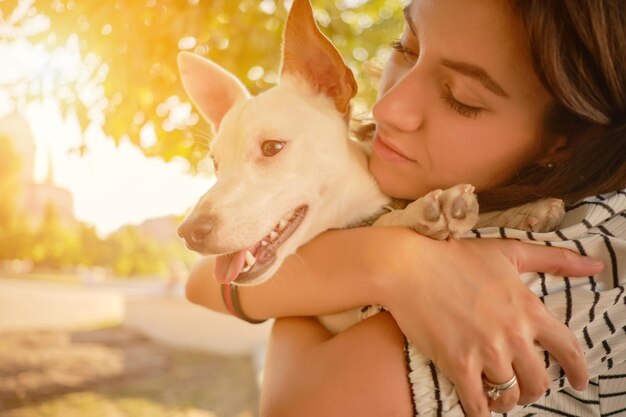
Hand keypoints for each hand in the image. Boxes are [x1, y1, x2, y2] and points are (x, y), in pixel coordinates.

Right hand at [376, 236, 603, 416]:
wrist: (409, 266)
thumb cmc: (456, 256)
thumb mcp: (508, 251)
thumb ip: (554, 259)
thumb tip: (595, 267)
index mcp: (529, 309)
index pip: (568, 349)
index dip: (578, 370)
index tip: (577, 381)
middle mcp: (513, 335)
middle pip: (539, 381)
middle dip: (533, 388)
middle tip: (522, 386)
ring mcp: (485, 351)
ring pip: (510, 394)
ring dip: (507, 399)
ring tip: (499, 395)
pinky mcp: (457, 364)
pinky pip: (478, 403)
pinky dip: (481, 411)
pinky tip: (479, 407)